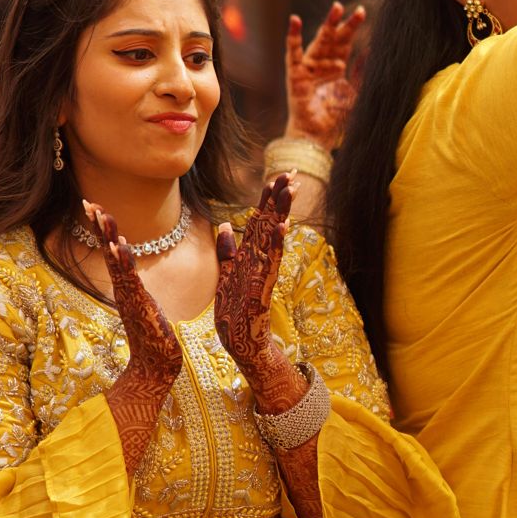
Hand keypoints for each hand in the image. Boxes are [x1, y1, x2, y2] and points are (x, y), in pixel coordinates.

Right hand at [84, 202, 182, 473]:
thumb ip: (139, 284)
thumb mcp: (149, 303)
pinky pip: (129, 281)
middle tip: (88, 202)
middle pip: (109, 251)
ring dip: (109, 237)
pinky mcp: (140, 307)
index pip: (113, 251)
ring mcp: (130, 298)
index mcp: (127, 286)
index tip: (95, 205)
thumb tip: (133, 268)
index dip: (104, 228)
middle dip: (100, 226)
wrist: (157, 368)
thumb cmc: (156, 337)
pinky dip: (122, 262)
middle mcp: (124, 289)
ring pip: (117, 262)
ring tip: (101, 215)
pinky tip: (117, 246)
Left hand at [215, 175, 306, 414]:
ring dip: (281, 213)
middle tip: (291, 174)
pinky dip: (275, 245)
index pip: (261, 221)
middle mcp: (260, 261)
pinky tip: (281, 227)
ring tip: (289, 191)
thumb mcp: (226, 275)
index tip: (277, 176)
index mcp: (251, 256)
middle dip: (280, 199)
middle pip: (271, 223)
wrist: (241, 343)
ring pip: (273, 238)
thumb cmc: (234, 311)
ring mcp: (263, 274)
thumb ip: (228, 250)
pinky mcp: (261, 288)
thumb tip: (225, 224)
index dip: (268, 198)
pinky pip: (269, 262)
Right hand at [284, 3, 364, 150]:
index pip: (345, 43)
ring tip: (336, 11)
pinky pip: (293, 53)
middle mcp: (321, 65)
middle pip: (333, 39)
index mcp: (335, 69)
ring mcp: (308, 69)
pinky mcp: (295, 75)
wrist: (317, 137)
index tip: (362, 13)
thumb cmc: (335, 119)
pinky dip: (293, 36)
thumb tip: (373, 52)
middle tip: (354, 9)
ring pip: (319, 42)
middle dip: (342, 23)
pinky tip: (295, 20)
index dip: (352, 28)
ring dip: (327, 25)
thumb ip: (362, 73)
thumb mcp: (356, 93)